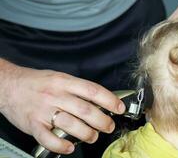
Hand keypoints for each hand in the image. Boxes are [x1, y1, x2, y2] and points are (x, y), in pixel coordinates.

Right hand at [0, 60, 124, 153]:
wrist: (8, 85)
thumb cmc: (37, 82)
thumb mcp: (59, 77)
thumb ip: (77, 88)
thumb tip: (99, 100)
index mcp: (64, 82)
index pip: (93, 90)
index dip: (109, 100)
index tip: (119, 108)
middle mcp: (56, 95)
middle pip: (85, 110)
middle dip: (102, 121)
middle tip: (109, 126)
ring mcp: (44, 111)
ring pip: (71, 125)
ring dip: (87, 134)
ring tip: (93, 137)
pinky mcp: (33, 124)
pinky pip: (48, 139)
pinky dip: (61, 145)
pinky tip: (70, 147)